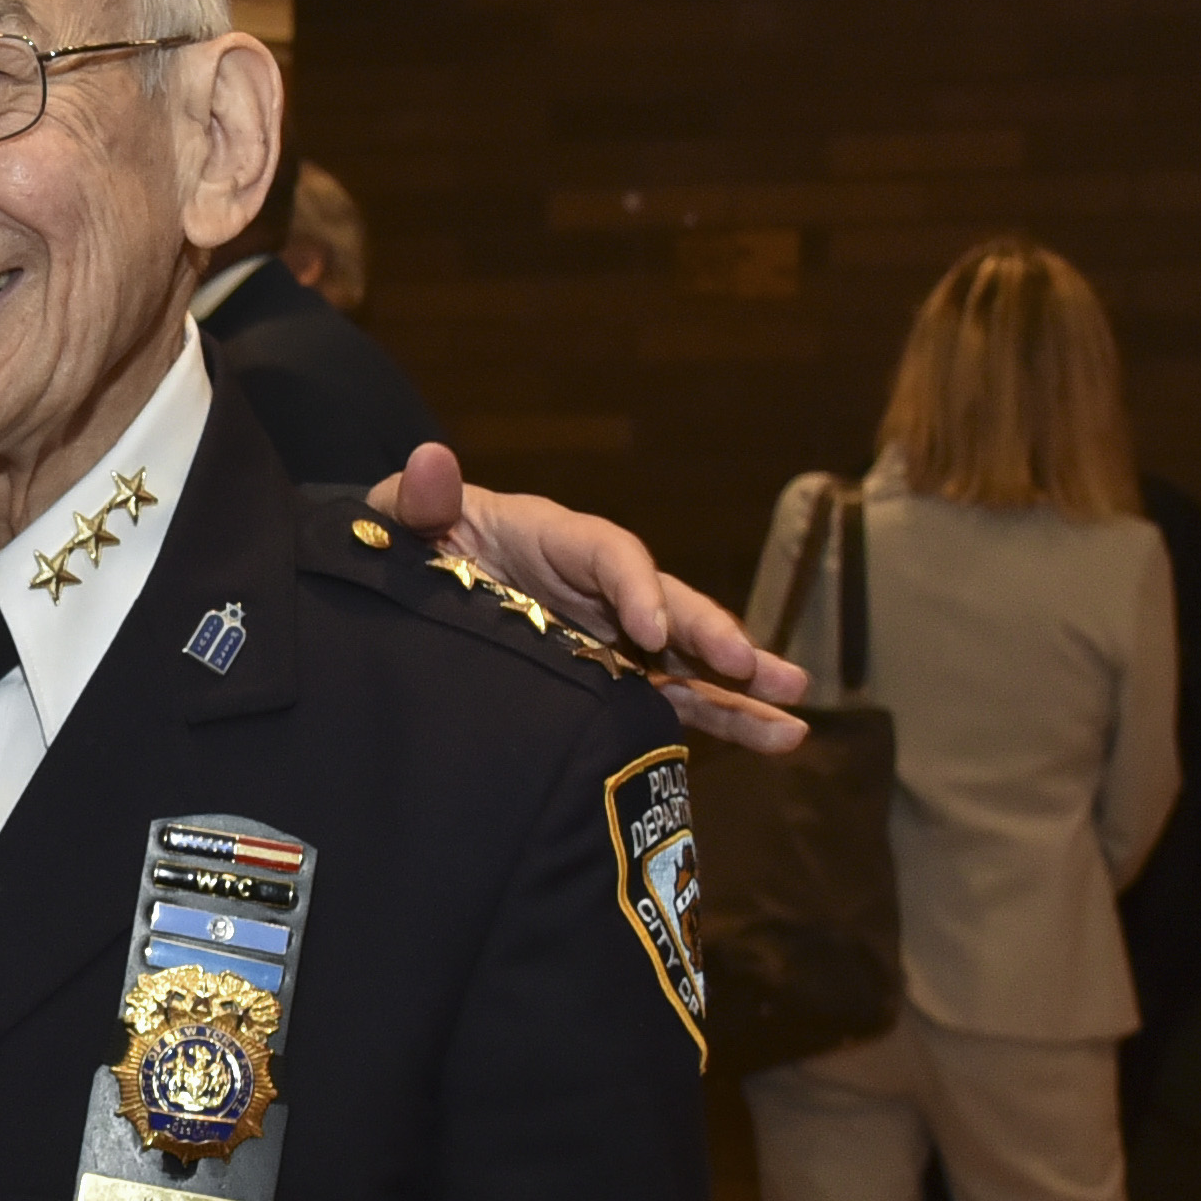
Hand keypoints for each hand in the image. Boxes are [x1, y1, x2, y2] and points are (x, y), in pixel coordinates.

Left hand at [373, 447, 812, 755]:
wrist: (409, 587)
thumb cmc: (409, 543)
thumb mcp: (403, 518)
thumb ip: (418, 500)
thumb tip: (429, 460)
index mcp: (555, 539)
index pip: (609, 553)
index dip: (634, 586)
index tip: (647, 629)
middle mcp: (599, 585)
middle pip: (667, 602)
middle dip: (710, 633)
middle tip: (750, 666)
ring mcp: (615, 635)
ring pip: (689, 656)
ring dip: (743, 683)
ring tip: (797, 715)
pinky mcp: (616, 680)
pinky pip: (678, 701)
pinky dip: (727, 718)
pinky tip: (780, 740)